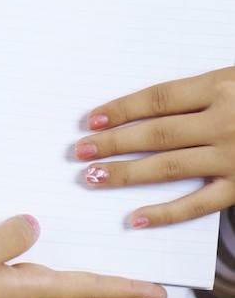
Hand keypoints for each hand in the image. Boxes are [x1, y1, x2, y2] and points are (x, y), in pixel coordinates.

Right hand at [0, 215, 165, 297]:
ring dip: (85, 261)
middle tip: (142, 259)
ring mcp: (14, 290)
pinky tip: (49, 235)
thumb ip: (5, 238)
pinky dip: (52, 253)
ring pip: (59, 272)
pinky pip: (35, 266)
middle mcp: (29, 294)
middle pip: (81, 281)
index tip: (158, 291)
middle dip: (112, 273)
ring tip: (107, 241)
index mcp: (28, 290)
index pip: (87, 288)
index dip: (124, 288)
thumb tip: (36, 224)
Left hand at [74, 68, 234, 227]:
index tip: (90, 121)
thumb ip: (192, 93)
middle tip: (79, 152)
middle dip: (113, 144)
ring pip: (170, 168)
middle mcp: (223, 122)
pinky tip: (135, 218)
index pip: (157, 99)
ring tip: (93, 178)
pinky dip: (165, 213)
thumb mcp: (230, 79)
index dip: (121, 110)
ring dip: (127, 175)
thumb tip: (136, 107)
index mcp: (217, 87)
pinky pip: (199, 205)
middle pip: (156, 134)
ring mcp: (234, 158)